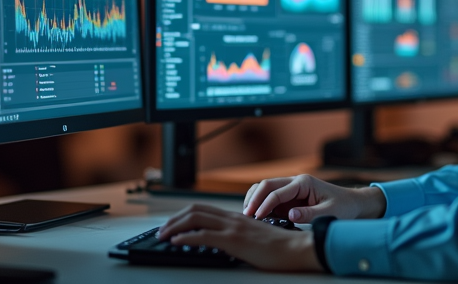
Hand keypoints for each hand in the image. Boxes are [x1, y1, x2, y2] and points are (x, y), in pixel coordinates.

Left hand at [157, 204, 321, 271]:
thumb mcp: (253, 237)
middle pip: (194, 210)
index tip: (172, 225)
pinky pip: (204, 236)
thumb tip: (223, 242)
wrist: (295, 248)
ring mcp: (233, 228)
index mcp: (236, 217)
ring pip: (195, 219)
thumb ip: (238, 235)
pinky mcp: (234, 240)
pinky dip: (186, 237)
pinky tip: (177, 242)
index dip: (183, 215)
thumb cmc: (279, 247)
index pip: (203, 209)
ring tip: (163, 236)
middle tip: (161, 231)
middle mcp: (232, 218)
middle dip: (173, 220)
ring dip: (174, 227)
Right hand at [242, 174, 385, 222]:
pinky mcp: (290, 197)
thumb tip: (291, 215)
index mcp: (304, 183)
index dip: (265, 204)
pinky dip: (260, 204)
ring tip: (247, 214)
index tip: (257, 217)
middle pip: (267, 185)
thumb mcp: (330, 212)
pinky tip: (255, 215)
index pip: (278, 192)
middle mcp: (295, 182)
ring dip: (254, 199)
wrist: (351, 203)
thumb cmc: (343, 206)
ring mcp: (291, 189)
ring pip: (265, 188)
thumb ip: (310, 214)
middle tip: (246, 215)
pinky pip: (270, 197)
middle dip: (254, 198)